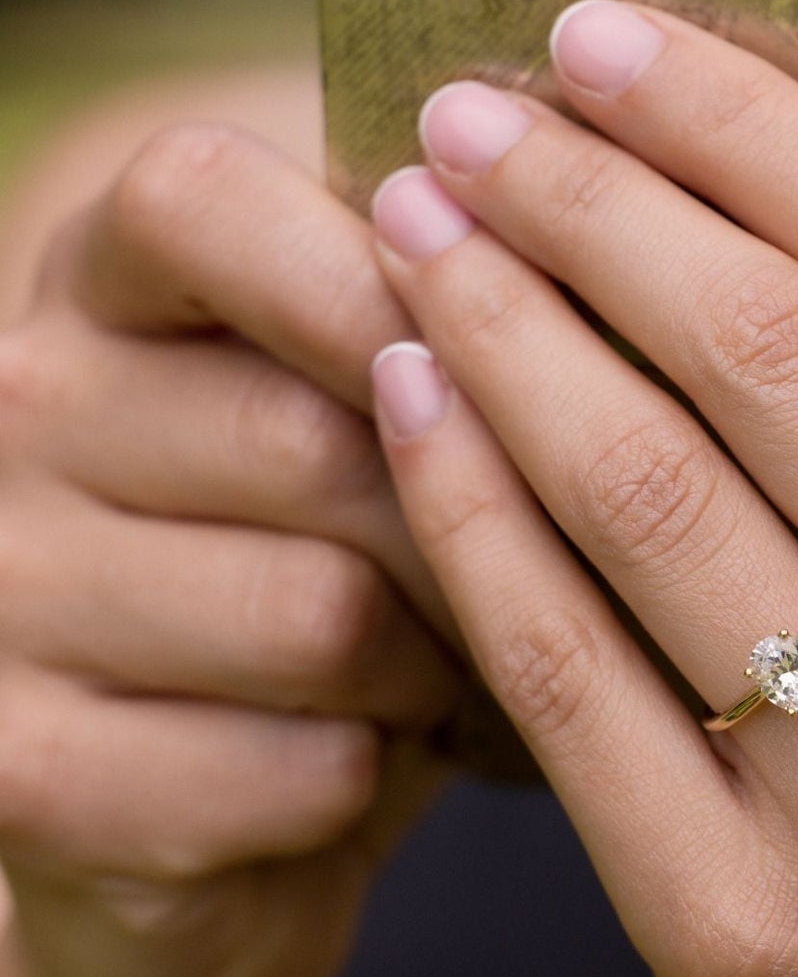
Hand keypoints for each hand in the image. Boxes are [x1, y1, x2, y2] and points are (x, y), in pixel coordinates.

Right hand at [0, 125, 511, 976]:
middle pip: (310, 439)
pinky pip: (298, 767)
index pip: (205, 203)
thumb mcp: (353, 391)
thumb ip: (425, 304)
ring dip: (430, 657)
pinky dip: (371, 773)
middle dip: (462, 522)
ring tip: (442, 656)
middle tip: (514, 560)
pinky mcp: (24, 771)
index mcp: (100, 287)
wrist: (200, 771)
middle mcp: (17, 412)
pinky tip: (358, 754)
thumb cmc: (329, 541)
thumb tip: (564, 240)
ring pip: (319, 614)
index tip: (478, 348)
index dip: (376, 274)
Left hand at [365, 0, 797, 976]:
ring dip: (497, 325)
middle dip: (586, 198)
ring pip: (637, 495)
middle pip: (759, 351)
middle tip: (472, 111)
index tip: (607, 39)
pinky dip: (468, 509)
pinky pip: (561, 673)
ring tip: (413, 222)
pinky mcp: (735, 933)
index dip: (744, 121)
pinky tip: (405, 391)